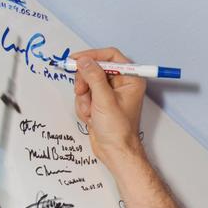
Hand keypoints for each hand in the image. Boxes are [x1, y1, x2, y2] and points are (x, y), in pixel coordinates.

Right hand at [72, 46, 146, 171]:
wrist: (115, 152)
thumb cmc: (118, 130)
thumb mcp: (104, 100)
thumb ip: (93, 77)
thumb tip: (84, 60)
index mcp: (131, 79)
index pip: (110, 56)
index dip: (92, 56)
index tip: (77, 59)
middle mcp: (121, 84)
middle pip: (94, 69)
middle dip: (85, 82)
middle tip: (82, 92)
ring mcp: (109, 93)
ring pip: (86, 83)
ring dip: (84, 98)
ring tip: (91, 112)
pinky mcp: (100, 102)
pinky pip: (84, 95)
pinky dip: (83, 106)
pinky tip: (91, 117)